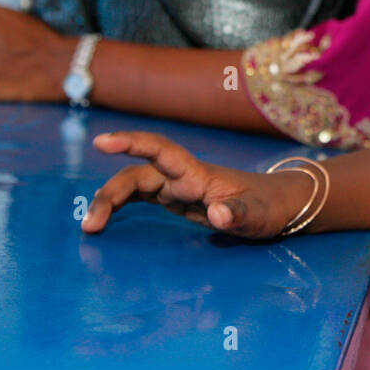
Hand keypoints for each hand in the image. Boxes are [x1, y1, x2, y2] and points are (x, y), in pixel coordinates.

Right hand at [81, 131, 313, 238]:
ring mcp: (178, 187)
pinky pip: (142, 197)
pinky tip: (104, 220)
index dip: (132, 143)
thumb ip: (239, 214)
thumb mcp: (259, 215)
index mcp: (199, 174)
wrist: (279, 204)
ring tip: (91, 227)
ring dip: (111, 201)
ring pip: (134, 185)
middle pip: (137, 174)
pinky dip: (121, 206)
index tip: (103, 142)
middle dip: (110, 193)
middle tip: (90, 225)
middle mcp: (183, 177)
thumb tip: (217, 213)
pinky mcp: (178, 199)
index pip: (161, 152)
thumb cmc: (270, 207)